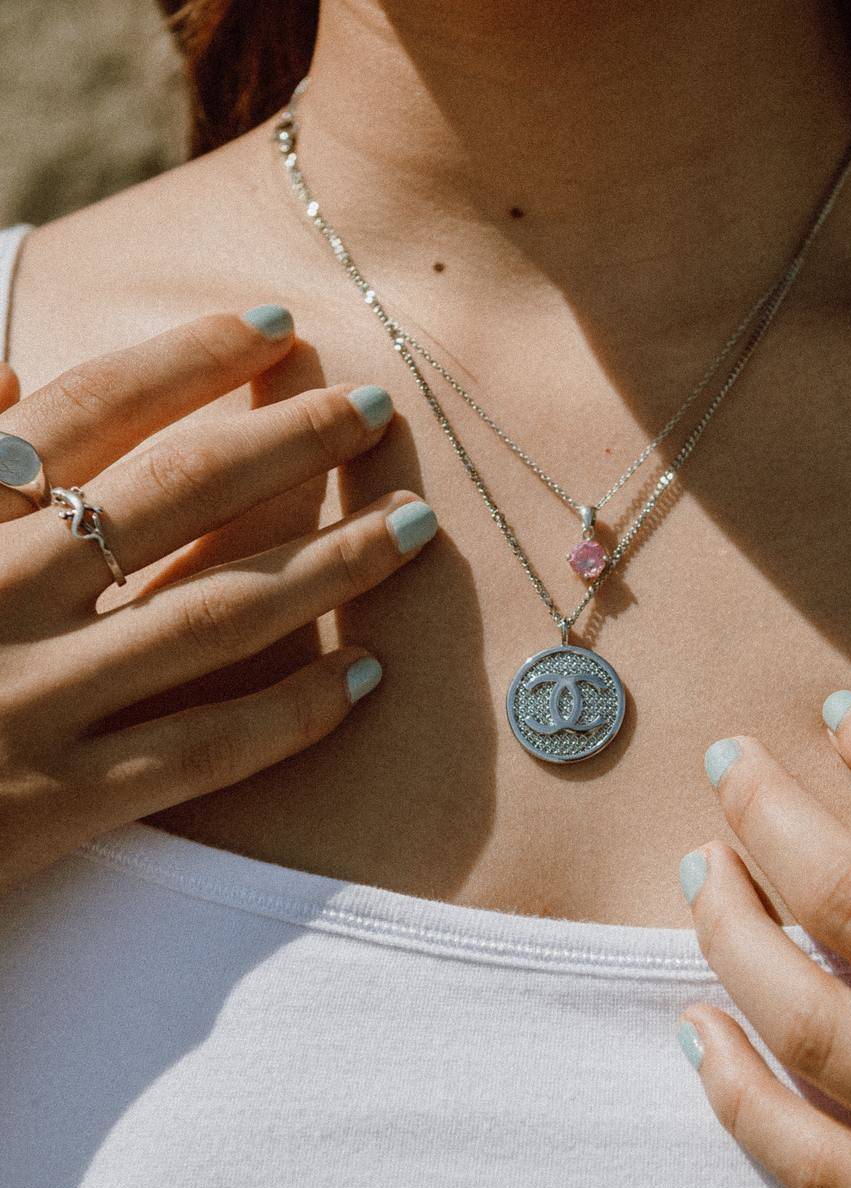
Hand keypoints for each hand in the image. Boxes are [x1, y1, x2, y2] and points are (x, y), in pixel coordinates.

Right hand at [0, 308, 436, 890]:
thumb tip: (3, 371)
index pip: (86, 410)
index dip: (189, 358)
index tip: (276, 326)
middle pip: (176, 496)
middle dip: (288, 443)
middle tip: (378, 409)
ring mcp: (36, 703)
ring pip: (217, 614)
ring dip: (329, 566)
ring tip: (413, 529)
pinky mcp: (61, 801)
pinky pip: (206, 749)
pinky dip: (294, 711)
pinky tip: (367, 674)